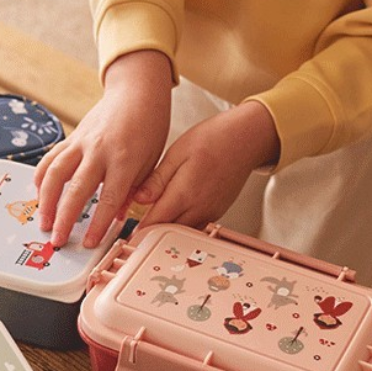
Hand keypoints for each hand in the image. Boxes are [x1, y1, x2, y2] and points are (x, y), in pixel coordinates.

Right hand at [33, 50, 171, 248]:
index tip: (90, 243)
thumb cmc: (149, 127)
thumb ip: (134, 190)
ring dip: (46, 201)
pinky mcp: (72, 136)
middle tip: (57, 241)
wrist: (137, 92)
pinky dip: (42, 176)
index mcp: (125, 159)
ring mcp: (82, 142)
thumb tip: (118, 217)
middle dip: (65, 218)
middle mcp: (100, 151)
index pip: (109, 198)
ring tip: (44, 222)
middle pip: (76, 189)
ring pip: (56, 173)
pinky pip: (51, 158)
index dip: (98, 224)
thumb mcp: (150, 162)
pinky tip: (38, 193)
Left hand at [132, 100, 279, 231]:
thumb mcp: (177, 152)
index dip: (138, 229)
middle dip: (150, 231)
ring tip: (152, 222)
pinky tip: (174, 212)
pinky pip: (195, 225)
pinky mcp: (217, 212)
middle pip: (168, 230)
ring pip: (182, 231)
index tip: (126, 231)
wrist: (246, 139)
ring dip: (167, 229)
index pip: (155, 222)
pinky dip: (182, 223)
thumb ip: (157, 179)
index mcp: (185, 193)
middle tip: (134, 229)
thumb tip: (139, 199)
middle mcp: (199, 207)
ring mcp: (210, 212)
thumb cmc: (214, 139)